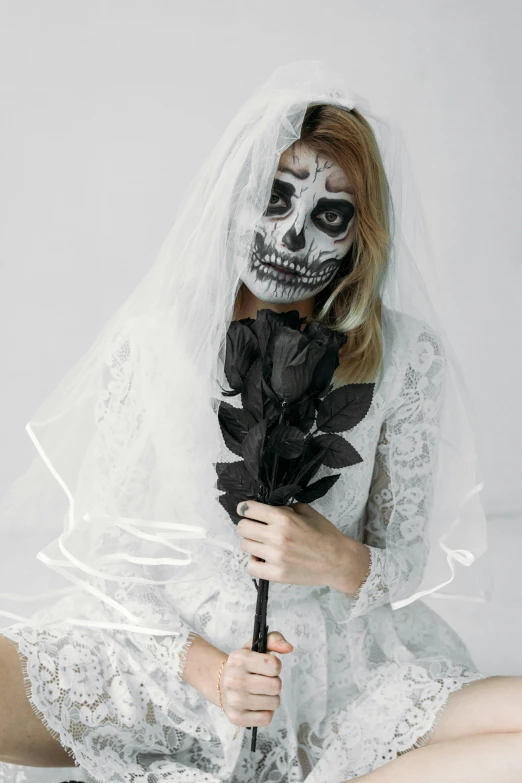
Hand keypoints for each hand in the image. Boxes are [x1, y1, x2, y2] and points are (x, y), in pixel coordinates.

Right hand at [220, 630, 293, 726]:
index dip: (275, 666)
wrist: (219, 683)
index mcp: (239, 659)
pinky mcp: (236, 718)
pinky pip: (266, 718)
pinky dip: (266, 712)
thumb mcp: (254, 646)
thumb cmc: (243, 665)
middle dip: (275, 682)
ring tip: (260, 692)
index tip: (267, 666)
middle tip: (264, 680)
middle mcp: (234, 680)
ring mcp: (234, 700)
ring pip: (274, 703)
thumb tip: (289, 648)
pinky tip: (256, 705)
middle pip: (276, 686)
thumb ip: (274, 639)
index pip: (274, 665)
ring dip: (272, 698)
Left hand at [235, 498, 355, 588]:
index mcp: (284, 518)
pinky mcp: (276, 574)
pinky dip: (254, 562)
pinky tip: (263, 558)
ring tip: (263, 544)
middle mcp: (276, 536)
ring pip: (245, 546)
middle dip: (247, 525)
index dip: (245, 508)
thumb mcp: (307, 511)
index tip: (246, 510)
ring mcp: (275, 557)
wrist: (338, 561)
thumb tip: (269, 510)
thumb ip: (286, 508)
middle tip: (255, 528)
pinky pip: (251, 567)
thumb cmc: (325, 534)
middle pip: (242, 528)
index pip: (249, 509)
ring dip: (252, 543)